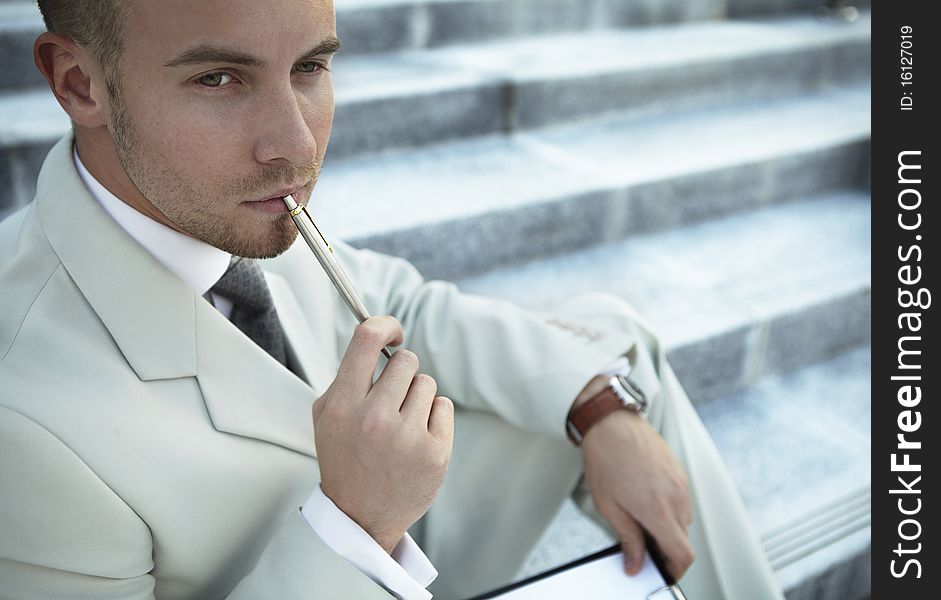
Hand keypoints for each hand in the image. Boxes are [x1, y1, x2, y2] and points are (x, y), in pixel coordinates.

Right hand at [313, 316, 454, 552]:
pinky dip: (434, 418)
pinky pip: (444, 407)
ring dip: (417, 398)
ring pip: (427, 384)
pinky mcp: (435, 452)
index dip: (386, 325)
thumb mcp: (327, 416)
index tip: (394, 333)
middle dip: (402, 374)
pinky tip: (416, 439)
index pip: (367, 338)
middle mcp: (374, 418)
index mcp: (343, 405)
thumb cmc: (345, 459)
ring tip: (401, 425)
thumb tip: (376, 337)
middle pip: (406, 361)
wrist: (360, 516)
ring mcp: (407, 436)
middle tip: (393, 398)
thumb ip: (347, 376)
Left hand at [575, 377, 693, 580]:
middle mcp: (676, 497)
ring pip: (683, 519)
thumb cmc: (607, 459)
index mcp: (658, 510)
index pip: (683, 554)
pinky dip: (669, 508)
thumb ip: (628, 538)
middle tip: (642, 543)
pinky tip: (646, 497)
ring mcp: (681, 483)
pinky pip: (681, 500)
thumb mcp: (609, 506)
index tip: (663, 571)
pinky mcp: (680, 472)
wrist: (612, 423)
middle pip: (683, 538)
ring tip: (640, 515)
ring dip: (667, 526)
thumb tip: (636, 562)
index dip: (675, 569)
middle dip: (665, 546)